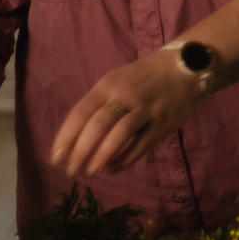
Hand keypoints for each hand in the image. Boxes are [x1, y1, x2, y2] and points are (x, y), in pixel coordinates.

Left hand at [49, 50, 206, 178]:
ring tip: (91, 171)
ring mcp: (145, 109)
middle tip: (72, 170)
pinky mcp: (162, 123)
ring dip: (102, 156)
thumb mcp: (115, 81)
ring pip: (120, 134)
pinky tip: (113, 168)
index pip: (81, 112)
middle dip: (81, 151)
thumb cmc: (141, 79)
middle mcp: (125, 95)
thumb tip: (74, 139)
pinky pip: (141, 145)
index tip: (56, 158)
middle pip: (98, 125)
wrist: (182, 69)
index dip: (66, 137)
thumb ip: (96, 106)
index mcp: (108, 85)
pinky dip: (124, 159)